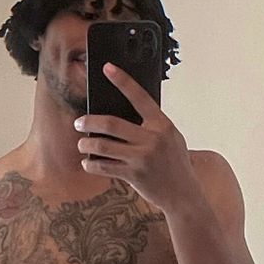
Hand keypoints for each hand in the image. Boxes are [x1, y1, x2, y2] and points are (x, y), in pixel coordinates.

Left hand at [74, 64, 196, 212]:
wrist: (184, 194)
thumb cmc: (175, 164)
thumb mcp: (172, 138)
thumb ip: (152, 126)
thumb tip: (124, 114)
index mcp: (162, 124)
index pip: (139, 97)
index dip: (122, 81)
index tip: (107, 68)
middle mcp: (152, 139)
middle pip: (111, 124)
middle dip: (89, 122)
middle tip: (79, 122)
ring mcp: (142, 158)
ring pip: (102, 146)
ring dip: (86, 145)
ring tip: (82, 144)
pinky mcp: (134, 175)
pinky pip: (104, 167)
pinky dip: (91, 164)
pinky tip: (88, 163)